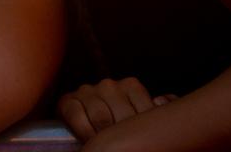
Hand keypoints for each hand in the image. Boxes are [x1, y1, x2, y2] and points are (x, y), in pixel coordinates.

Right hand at [58, 77, 176, 140]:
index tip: (142, 141)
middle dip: (124, 136)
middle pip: (121, 114)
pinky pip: (76, 114)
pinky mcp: (67, 100)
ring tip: (108, 145)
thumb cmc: (119, 125)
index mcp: (129, 86)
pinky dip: (84, 131)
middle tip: (126, 146)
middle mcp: (108, 85)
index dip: (143, 130)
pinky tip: (89, 141)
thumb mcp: (139, 115)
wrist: (87, 126)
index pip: (143, 107)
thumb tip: (163, 101)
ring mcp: (87, 91)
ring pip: (100, 115)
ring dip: (104, 135)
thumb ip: (154, 110)